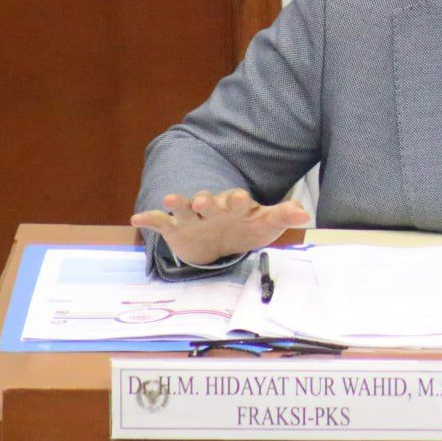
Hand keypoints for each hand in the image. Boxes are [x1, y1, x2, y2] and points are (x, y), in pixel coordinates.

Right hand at [130, 188, 310, 265]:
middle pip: (208, 201)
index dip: (239, 200)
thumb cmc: (245, 227)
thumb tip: (305, 213)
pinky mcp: (175, 229)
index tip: (242, 199)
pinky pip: (160, 223)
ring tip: (170, 199)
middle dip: (206, 201)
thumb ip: (282, 216)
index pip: (236, 200)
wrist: (221, 241)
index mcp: (234, 205)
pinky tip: (137, 219)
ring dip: (178, 204)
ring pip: (184, 208)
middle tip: (205, 201)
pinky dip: (150, 219)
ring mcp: (192, 218)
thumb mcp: (266, 225)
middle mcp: (211, 208)